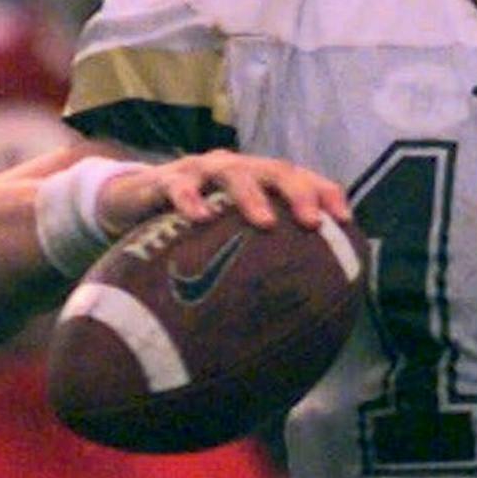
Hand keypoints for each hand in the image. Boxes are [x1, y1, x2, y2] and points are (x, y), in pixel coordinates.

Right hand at [97, 150, 351, 236]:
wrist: (129, 203)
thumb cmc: (193, 228)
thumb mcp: (229, 237)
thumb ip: (260, 258)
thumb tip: (300, 308)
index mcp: (259, 180)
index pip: (302, 177)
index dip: (326, 193)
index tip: (346, 221)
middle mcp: (236, 169)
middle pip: (276, 169)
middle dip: (298, 192)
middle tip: (311, 221)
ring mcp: (201, 171)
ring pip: (233, 171)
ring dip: (251, 195)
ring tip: (265, 222)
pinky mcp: (165, 180)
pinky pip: (178, 186)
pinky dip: (190, 200)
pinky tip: (199, 219)